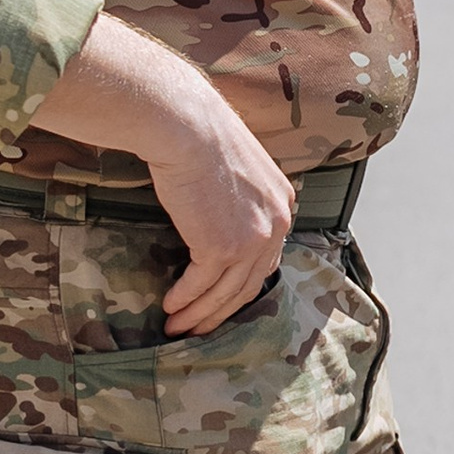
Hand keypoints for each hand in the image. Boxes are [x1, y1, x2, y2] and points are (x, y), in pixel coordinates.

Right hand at [30, 12, 297, 335]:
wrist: (186, 125)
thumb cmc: (200, 134)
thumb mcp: (236, 166)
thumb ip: (238, 196)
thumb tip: (217, 215)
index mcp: (282, 204)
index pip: (267, 257)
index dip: (243, 284)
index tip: (222, 299)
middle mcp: (276, 224)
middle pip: (250, 283)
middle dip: (222, 310)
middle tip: (200, 327)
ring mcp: (252, 238)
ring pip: (227, 292)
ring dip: (200, 314)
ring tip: (178, 328)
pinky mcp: (222, 247)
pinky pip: (203, 285)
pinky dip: (186, 300)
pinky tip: (170, 308)